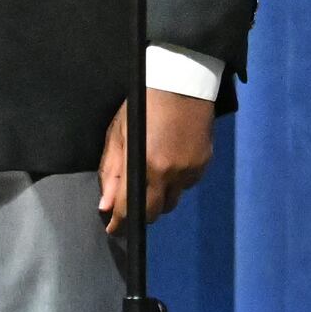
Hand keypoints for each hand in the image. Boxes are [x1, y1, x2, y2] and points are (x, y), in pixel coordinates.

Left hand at [101, 88, 216, 228]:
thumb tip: (106, 205)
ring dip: (161, 196)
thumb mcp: (119, 134)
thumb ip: (112, 172)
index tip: (114, 229)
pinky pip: (187, 185)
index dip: (120, 222)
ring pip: (173, 200)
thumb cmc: (143, 104)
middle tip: (132, 204)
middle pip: (155, 213)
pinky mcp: (204, 164)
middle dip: (141, 213)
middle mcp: (170, 174)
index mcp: (145, 165)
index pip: (130, 208)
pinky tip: (171, 163)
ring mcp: (190, 170)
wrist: (182, 82)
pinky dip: (177, 182)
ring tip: (153, 177)